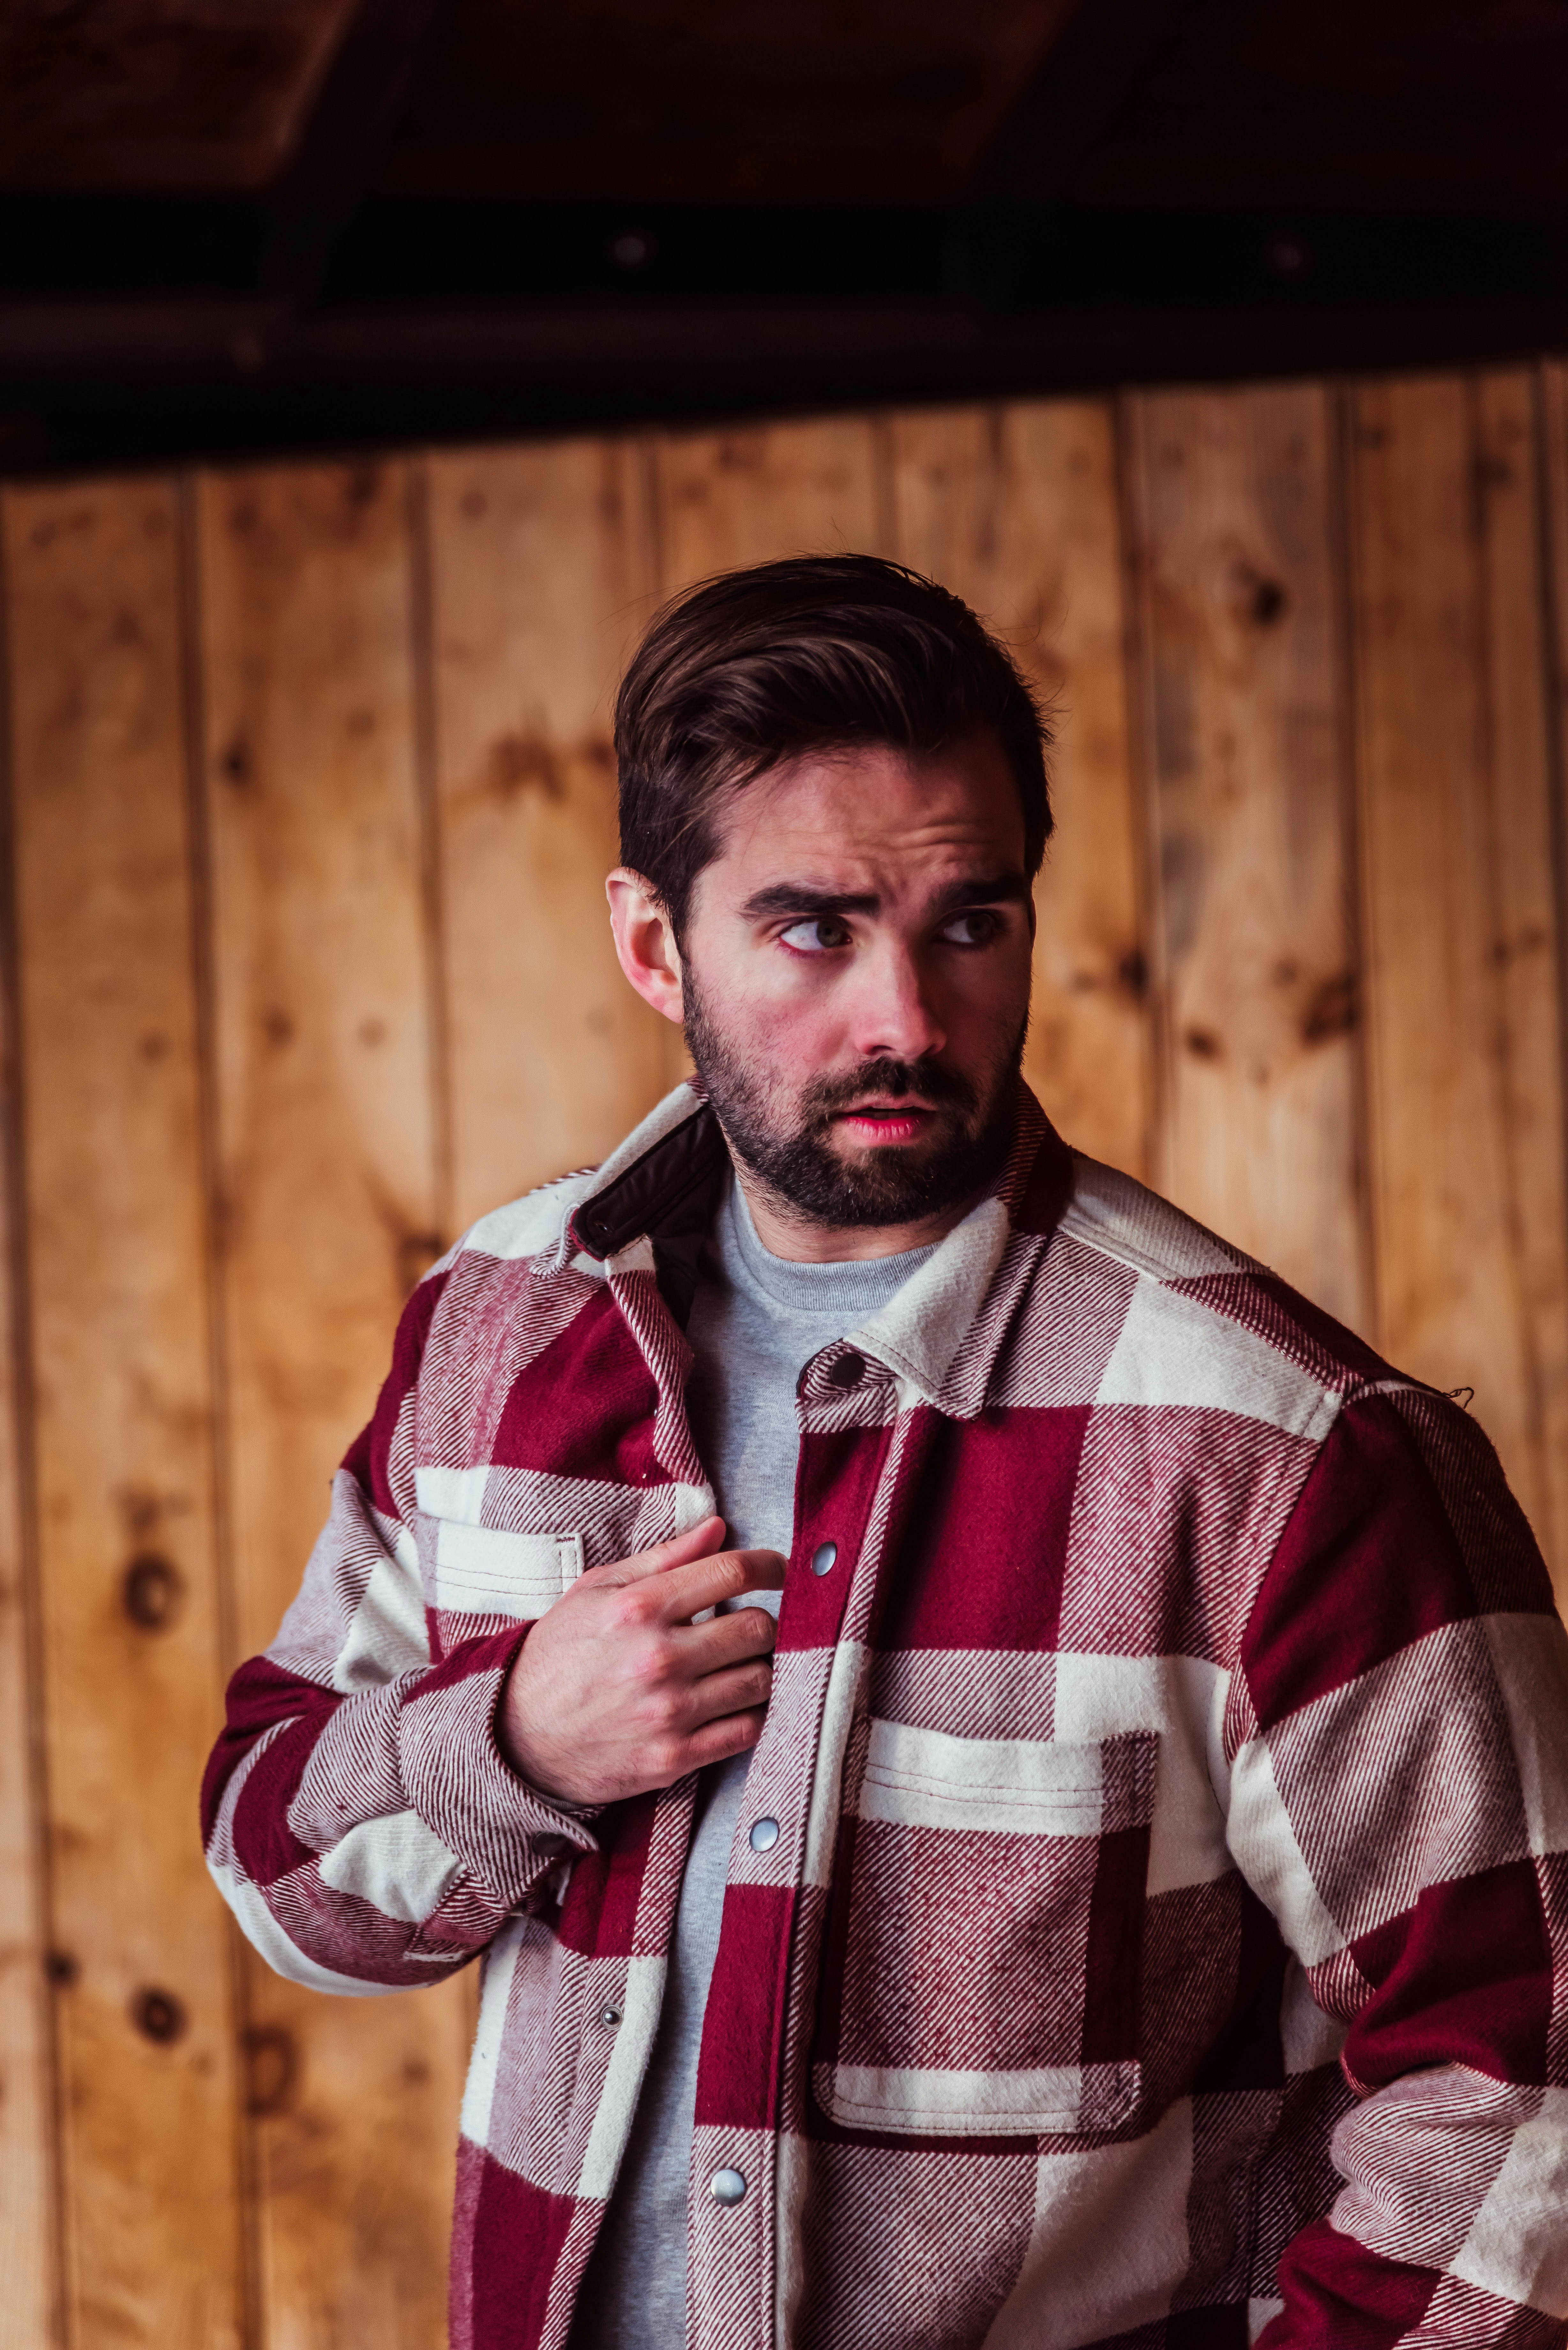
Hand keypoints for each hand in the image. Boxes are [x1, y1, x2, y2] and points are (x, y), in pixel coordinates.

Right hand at [498, 1516, 784, 1804]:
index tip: (779, 1571)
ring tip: (741, 1663)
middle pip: (757, 1628)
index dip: (770, 1567)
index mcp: (638, 1609)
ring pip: (759, 1680)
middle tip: (750, 1624)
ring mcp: (668, 1713)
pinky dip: (752, 1713)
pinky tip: (735, 1701)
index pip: (731, 1572)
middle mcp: (657, 1659)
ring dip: (760, 1667)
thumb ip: (662, 1558)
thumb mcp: (596, 1590)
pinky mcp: (674, 1758)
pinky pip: (746, 1731)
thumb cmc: (558, 1655)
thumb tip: (717, 1528)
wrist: (516, 1737)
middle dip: (765, 1621)